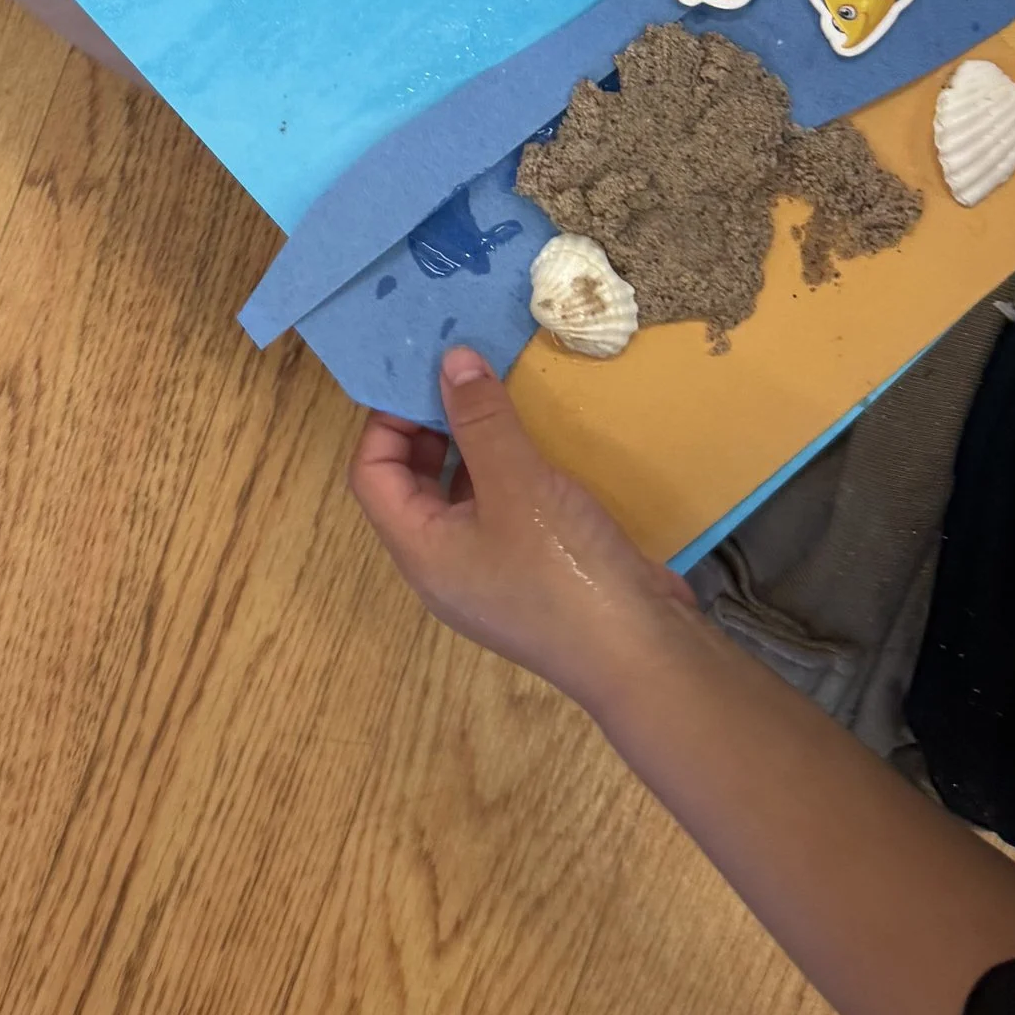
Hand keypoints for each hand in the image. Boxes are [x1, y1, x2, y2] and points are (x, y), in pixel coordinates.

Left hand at [348, 346, 699, 716]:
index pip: (371, 475)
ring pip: (460, 496)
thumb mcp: (517, 483)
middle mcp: (444, 565)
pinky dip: (508, 472)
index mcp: (420, 550)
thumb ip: (480, 419)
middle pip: (412, 485)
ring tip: (498, 397)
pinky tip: (537, 443)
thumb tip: (449, 359)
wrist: (643, 654)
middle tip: (462, 379)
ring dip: (472, 447)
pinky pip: (503, 510)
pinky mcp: (533, 572)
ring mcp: (490, 572)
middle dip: (429, 429)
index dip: (386, 422)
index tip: (422, 375)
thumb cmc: (563, 567)